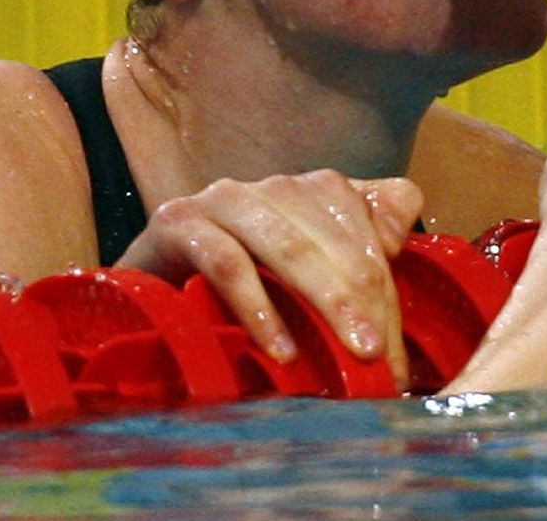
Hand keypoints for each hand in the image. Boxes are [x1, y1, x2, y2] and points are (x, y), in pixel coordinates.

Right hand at [117, 171, 422, 384]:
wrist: (149, 283)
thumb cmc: (243, 282)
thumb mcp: (310, 267)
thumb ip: (366, 240)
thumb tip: (397, 240)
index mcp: (316, 189)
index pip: (372, 228)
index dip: (389, 292)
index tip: (397, 358)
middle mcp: (276, 185)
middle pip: (338, 237)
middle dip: (366, 302)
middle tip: (381, 361)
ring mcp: (225, 198)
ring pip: (288, 244)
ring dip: (325, 300)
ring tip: (350, 354)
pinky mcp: (177, 220)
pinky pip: (227, 261)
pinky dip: (258, 306)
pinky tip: (282, 348)